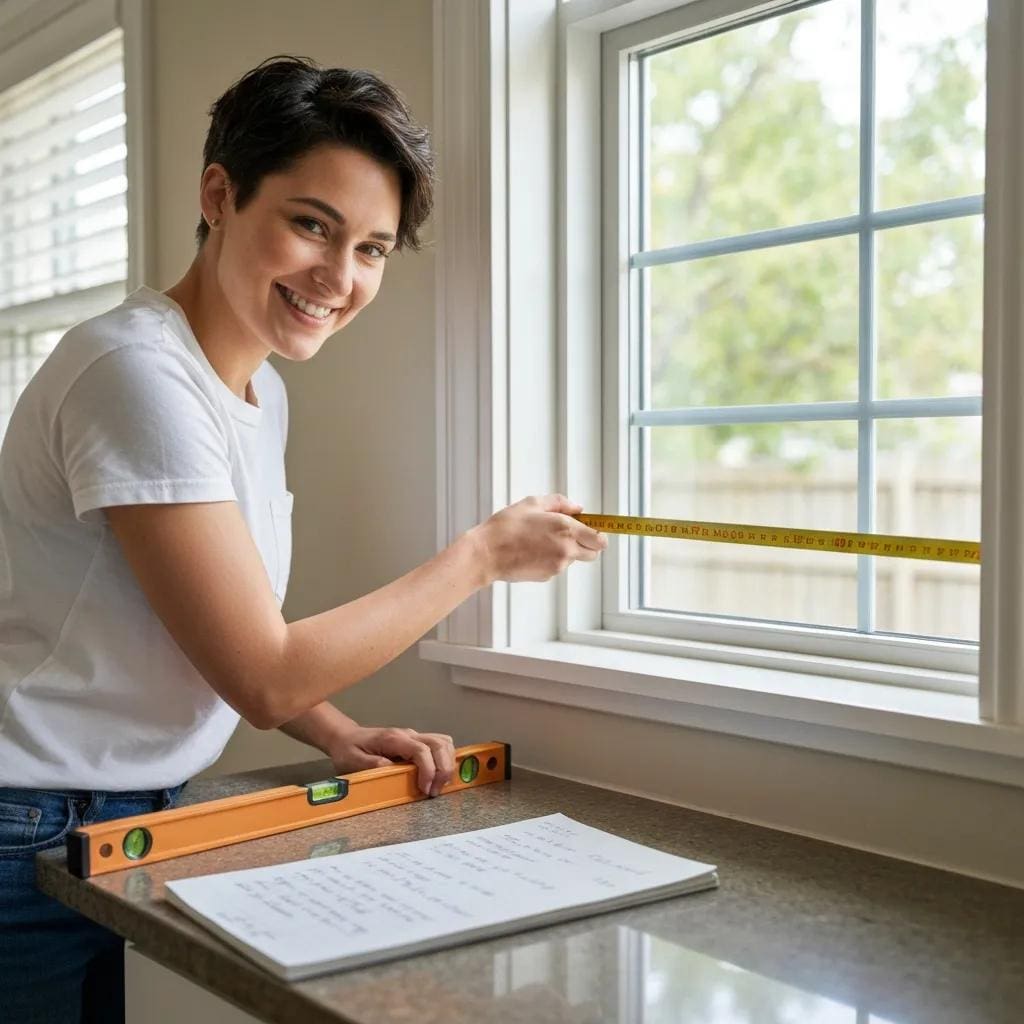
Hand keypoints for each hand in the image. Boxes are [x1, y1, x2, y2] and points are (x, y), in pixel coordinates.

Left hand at [327, 725, 455, 796]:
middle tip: (435, 791)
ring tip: (438, 784)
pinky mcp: (416, 742)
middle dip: (443, 768)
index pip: (422, 750)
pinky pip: (439, 745)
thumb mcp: (353, 761)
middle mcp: (408, 734)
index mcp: (394, 739)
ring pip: (443, 742)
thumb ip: (373, 765)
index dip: (429, 770)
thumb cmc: (349, 750)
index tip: (426, 789)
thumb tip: (393, 771)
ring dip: (447, 763)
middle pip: (439, 744)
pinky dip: (445, 759)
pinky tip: (438, 775)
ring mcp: (414, 736)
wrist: (345, 736)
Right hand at [470, 494, 606, 583]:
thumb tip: (577, 508)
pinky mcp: (547, 576)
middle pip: (592, 554)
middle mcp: (566, 549)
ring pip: (572, 559)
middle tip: (569, 534)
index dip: (599, 535)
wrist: (486, 553)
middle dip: (586, 545)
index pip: (600, 539)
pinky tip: (532, 550)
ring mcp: (558, 566)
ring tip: (540, 540)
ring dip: (565, 551)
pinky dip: (551, 559)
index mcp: (566, 529)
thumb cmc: (506, 527)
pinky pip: (557, 566)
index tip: (593, 529)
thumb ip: (560, 503)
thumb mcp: (532, 503)